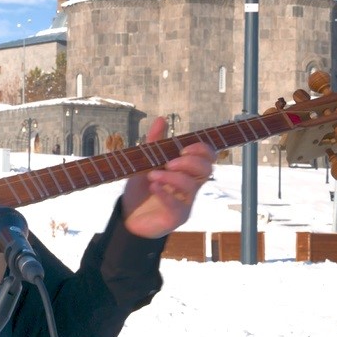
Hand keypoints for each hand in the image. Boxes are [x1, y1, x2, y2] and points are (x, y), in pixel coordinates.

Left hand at [121, 116, 214, 238]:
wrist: (128, 217)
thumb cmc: (142, 190)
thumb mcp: (145, 163)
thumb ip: (154, 142)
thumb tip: (161, 119)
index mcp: (187, 171)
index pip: (208, 157)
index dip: (202, 150)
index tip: (184, 148)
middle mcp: (190, 186)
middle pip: (206, 170)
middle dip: (190, 162)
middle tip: (170, 162)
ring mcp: (185, 202)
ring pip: (191, 186)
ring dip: (172, 177)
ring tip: (152, 175)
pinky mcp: (175, 217)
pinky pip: (177, 205)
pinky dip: (165, 193)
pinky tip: (153, 187)